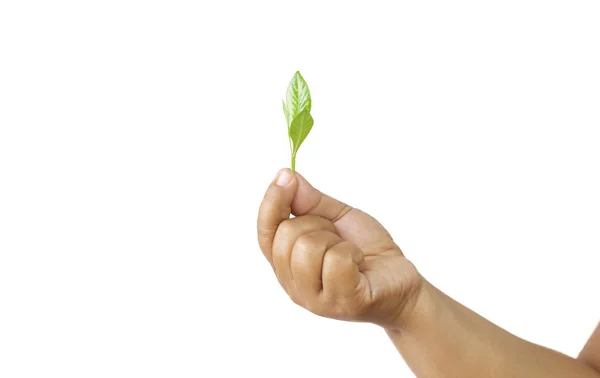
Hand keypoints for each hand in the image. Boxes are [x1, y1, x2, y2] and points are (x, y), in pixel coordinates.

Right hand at [257, 169, 422, 327]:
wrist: (401, 278)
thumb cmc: (367, 250)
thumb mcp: (336, 217)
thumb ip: (309, 201)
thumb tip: (286, 177)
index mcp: (287, 264)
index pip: (265, 233)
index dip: (272, 203)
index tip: (285, 177)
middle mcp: (294, 285)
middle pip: (286, 236)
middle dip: (317, 223)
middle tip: (337, 236)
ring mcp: (316, 298)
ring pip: (308, 248)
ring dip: (336, 240)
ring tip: (349, 251)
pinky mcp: (341, 302)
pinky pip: (336, 261)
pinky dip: (353, 253)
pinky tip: (359, 264)